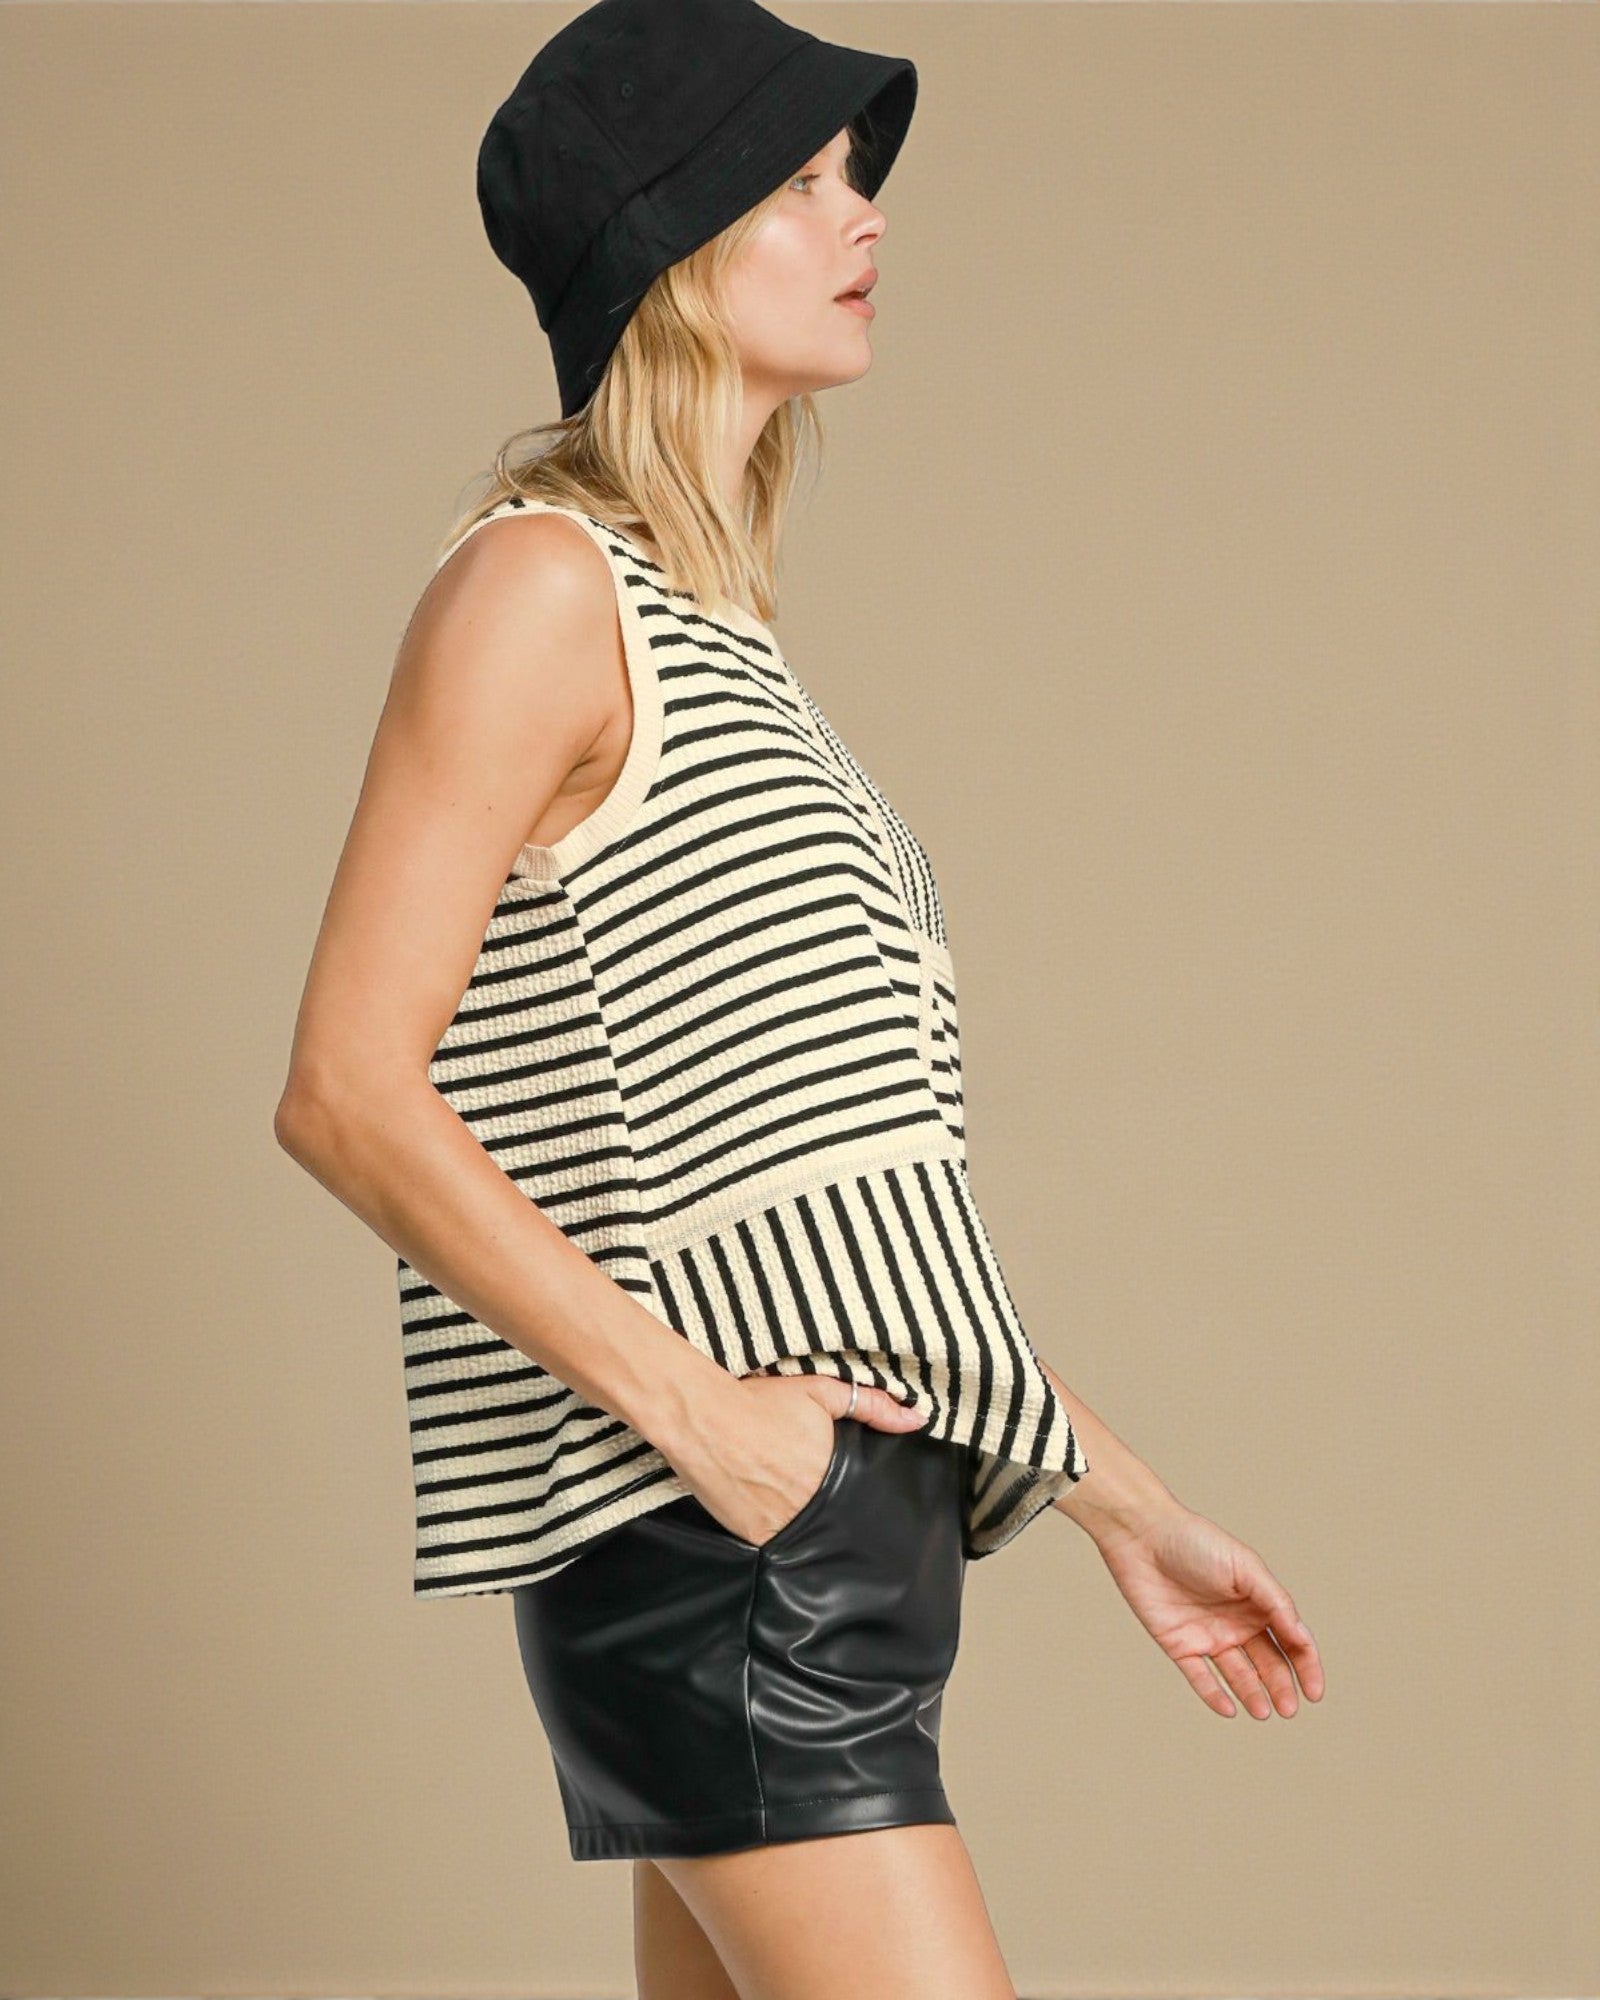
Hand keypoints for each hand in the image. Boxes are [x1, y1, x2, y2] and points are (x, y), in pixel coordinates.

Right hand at [681, 1373, 928, 1546]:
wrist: (702, 1418)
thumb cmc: (759, 1401)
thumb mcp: (820, 1392)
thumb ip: (871, 1405)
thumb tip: (917, 1419)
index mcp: (833, 1471)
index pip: (863, 1497)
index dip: (861, 1496)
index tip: (855, 1492)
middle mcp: (810, 1505)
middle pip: (838, 1518)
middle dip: (836, 1509)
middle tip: (819, 1493)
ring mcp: (781, 1526)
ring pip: (810, 1535)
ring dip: (809, 1524)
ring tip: (795, 1503)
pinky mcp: (753, 1537)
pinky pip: (779, 1544)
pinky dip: (780, 1532)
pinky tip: (772, 1511)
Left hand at [1092, 1500, 1324, 1717]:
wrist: (1143, 1536)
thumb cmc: (1196, 1542)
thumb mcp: (1245, 1567)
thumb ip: (1275, 1601)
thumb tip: (1301, 1636)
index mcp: (1258, 1602)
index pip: (1291, 1640)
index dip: (1306, 1667)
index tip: (1314, 1692)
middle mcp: (1236, 1622)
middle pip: (1268, 1663)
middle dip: (1282, 1687)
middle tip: (1289, 1710)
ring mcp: (1208, 1635)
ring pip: (1238, 1675)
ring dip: (1253, 1695)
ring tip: (1264, 1712)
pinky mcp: (1178, 1644)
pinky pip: (1200, 1677)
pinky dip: (1214, 1696)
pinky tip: (1230, 1709)